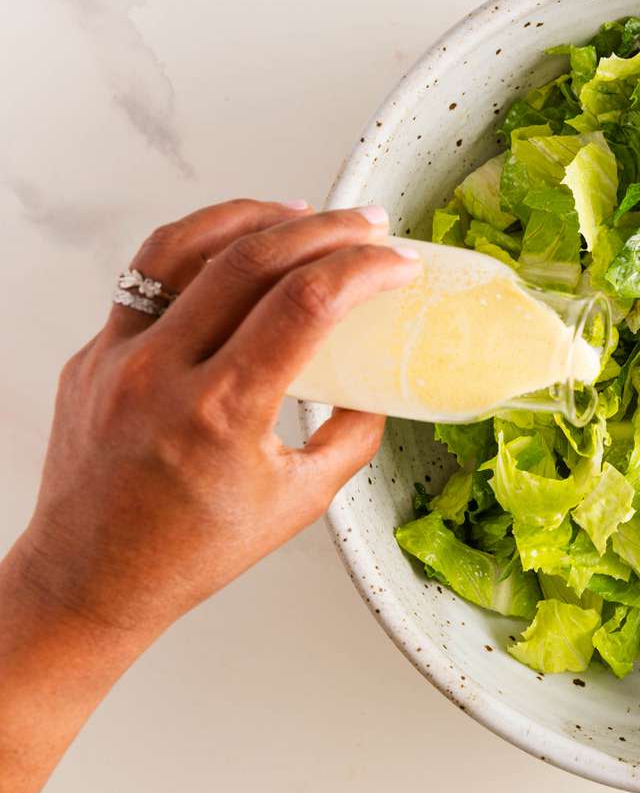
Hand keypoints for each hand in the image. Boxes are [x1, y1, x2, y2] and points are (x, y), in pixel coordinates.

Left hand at [12, 199, 419, 637]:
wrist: (90, 579)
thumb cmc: (190, 552)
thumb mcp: (299, 502)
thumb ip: (349, 437)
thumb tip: (375, 388)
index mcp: (220, 414)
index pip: (304, 304)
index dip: (362, 270)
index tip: (397, 263)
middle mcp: (159, 375)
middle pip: (251, 258)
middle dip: (325, 230)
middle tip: (367, 226)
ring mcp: (115, 358)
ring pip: (183, 246)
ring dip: (252, 217)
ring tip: (301, 214)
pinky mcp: (93, 354)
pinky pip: (146, 278)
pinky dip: (200, 251)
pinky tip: (235, 250)